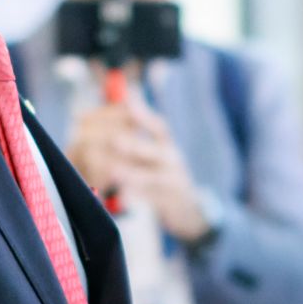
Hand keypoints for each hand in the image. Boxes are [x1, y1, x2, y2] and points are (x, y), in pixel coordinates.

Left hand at [65, 96, 207, 239]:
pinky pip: (153, 200)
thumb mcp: (158, 149)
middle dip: (135, 146)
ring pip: (153, 178)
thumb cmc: (164, 171)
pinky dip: (138, 198)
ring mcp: (173, 182)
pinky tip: (123, 196)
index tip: (128, 105)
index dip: (144, 116)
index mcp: (167, 145)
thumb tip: (128, 97)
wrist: (188, 206)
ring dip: (133, 175)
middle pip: (156, 151)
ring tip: (114, 171)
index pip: (159, 127)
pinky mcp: (170, 202)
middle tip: (114, 140)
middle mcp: (173, 161)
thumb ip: (144, 127)